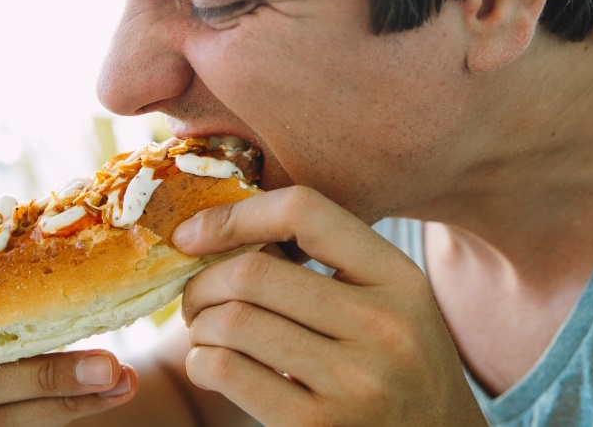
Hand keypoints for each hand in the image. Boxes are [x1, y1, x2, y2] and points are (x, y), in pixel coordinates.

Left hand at [172, 186, 486, 426]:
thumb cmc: (399, 371)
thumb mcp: (392, 305)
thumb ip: (333, 265)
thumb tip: (226, 230)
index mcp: (400, 278)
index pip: (305, 211)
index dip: (236, 214)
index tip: (192, 233)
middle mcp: (384, 325)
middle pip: (254, 272)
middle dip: (203, 282)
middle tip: (197, 299)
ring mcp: (354, 381)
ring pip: (233, 321)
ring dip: (200, 325)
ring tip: (206, 334)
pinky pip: (229, 371)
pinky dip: (202, 363)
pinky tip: (212, 367)